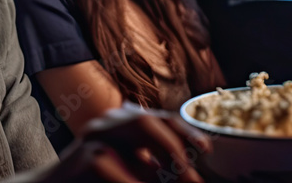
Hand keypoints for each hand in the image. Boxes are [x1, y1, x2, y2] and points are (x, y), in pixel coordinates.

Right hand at [38, 104, 210, 182]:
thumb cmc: (97, 181)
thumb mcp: (133, 173)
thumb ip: (157, 171)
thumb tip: (191, 177)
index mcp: (125, 125)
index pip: (161, 119)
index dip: (186, 131)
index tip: (207, 150)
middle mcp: (110, 123)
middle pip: (150, 116)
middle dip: (177, 137)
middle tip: (192, 167)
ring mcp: (95, 136)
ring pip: (137, 122)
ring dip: (165, 146)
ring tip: (181, 170)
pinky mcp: (85, 157)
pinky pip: (116, 161)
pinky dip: (132, 178)